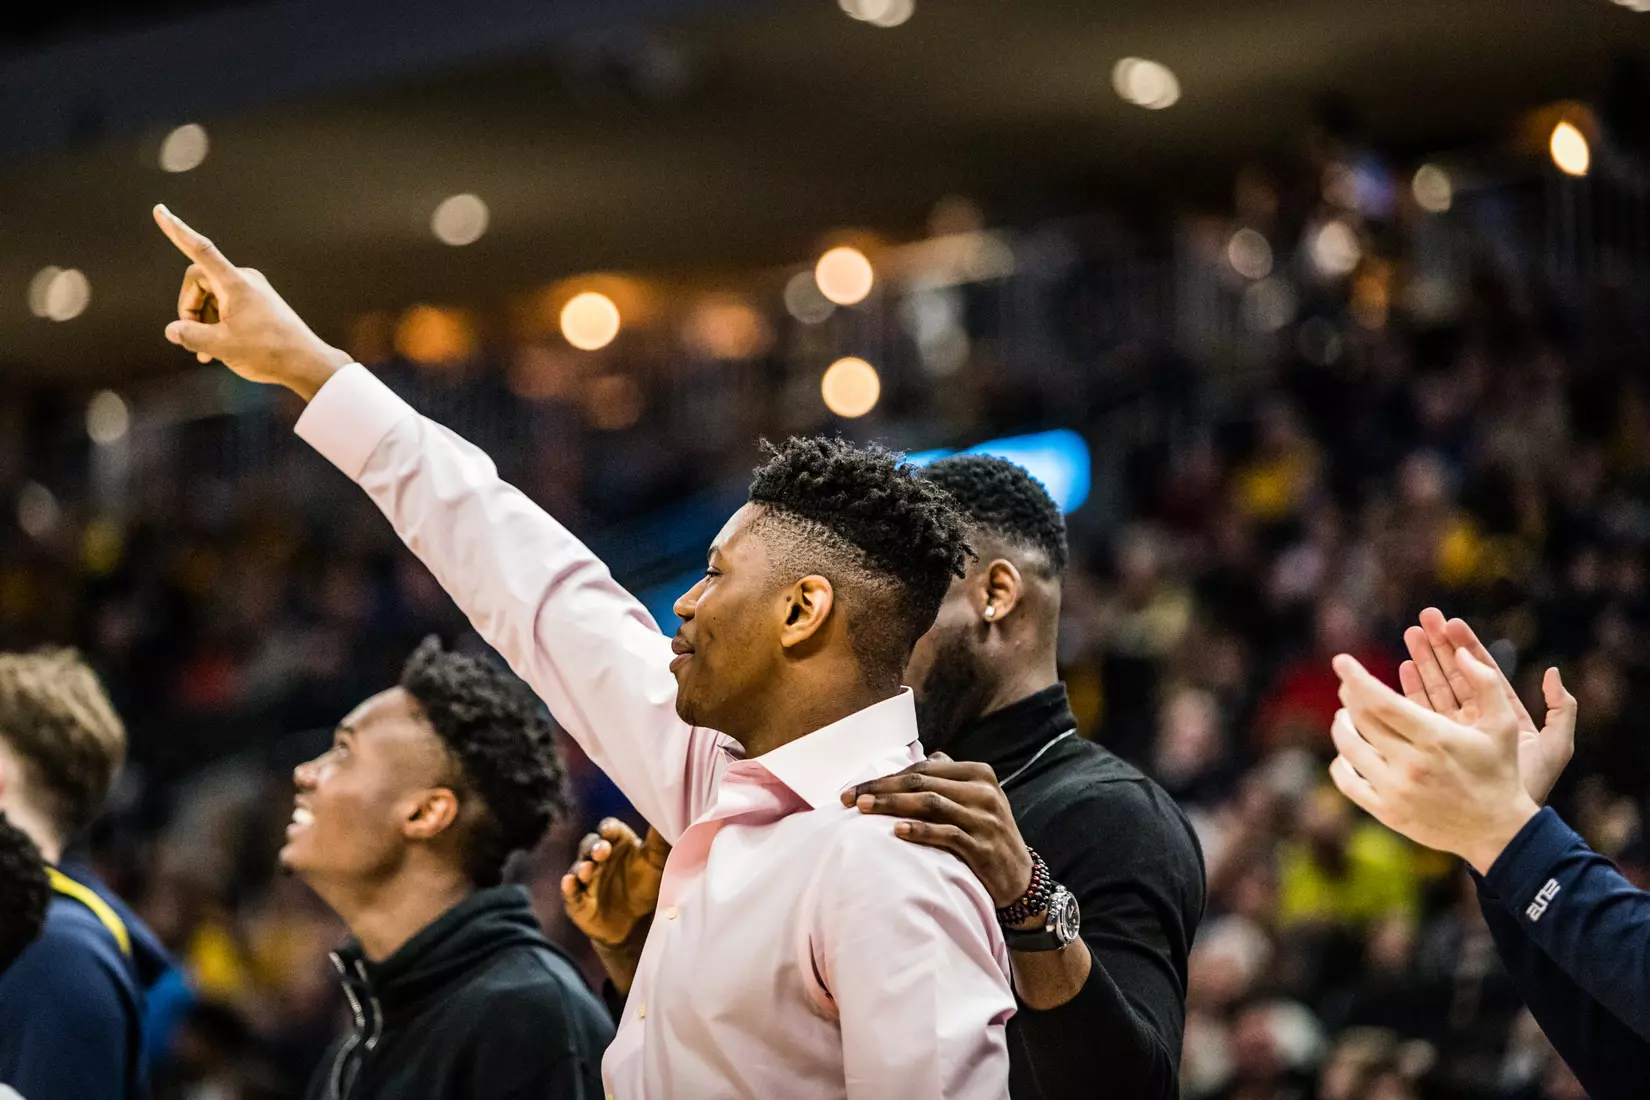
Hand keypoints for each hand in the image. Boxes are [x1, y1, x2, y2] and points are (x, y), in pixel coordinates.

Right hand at [151, 205, 350, 398]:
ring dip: (203, 322)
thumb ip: (191, 336)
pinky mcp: (259, 304)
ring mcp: (253, 291)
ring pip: (212, 298)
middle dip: (190, 309)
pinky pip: (227, 307)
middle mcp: (244, 280)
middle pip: (199, 283)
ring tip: (207, 353)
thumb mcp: (221, 347)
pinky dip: (217, 325)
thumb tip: (173, 330)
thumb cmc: (268, 353)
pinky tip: (215, 352)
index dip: (177, 230)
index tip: (159, 210)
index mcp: (235, 283)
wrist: (308, 364)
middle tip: (192, 338)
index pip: (200, 249)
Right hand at [560, 819, 669, 947]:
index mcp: (618, 843)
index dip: (608, 829)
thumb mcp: (658, 863)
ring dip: (582, 867)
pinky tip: (569, 883)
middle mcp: (599, 858)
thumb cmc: (646, 885)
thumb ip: (661, 841)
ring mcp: (587, 879)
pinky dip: (568, 888)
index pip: (610, 829)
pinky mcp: (578, 901)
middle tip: (602, 850)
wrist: (635, 923)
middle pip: (591, 845)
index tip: (609, 831)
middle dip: (594, 847)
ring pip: (579, 868)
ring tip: (588, 869)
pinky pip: (570, 893)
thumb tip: (675, 815)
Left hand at [841, 752, 1034, 914]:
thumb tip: (924, 756)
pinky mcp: (983, 847)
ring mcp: (985, 819)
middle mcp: (983, 792)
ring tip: (862, 810)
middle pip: (922, 782)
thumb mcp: (977, 800)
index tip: (855, 788)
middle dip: (881, 789)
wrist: (1021, 879)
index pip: (924, 769)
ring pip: (930, 803)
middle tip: (848, 798)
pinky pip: (946, 834)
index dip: (887, 776)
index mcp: (979, 773)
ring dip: (891, 805)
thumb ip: (951, 778)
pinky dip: (920, 831)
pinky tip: (896, 831)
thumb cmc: (988, 836)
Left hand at [1329, 649, 1540, 874]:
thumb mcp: (1504, 724)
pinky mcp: (1386, 811)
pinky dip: (1340, 761)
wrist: (1497, 831)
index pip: (1381, 702)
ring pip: (1349, 748)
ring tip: (1345, 713)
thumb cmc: (1500, 771)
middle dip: (1350, 695)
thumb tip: (1460, 651)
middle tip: (1349, 683)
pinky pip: (1347, 781)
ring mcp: (1395, 790)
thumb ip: (1486, 682)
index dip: (1357, 678)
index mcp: (1436, 738)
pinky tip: (1348, 749)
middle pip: (1362, 720)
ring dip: (1341, 725)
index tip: (1341, 660)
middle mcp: (1411, 764)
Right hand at [1398, 607, 1575, 803]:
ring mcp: (1449, 730)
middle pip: (1453, 673)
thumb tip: (1553, 674)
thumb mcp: (1555, 746)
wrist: (1501, 822)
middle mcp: (1472, 718)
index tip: (1453, 623)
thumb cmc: (1529, 784)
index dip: (1468, 646)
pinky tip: (1402, 670)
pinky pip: (1418, 711)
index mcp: (1500, 713)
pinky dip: (1410, 690)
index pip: (1482, 671)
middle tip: (1424, 618)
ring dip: (1421, 660)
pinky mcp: (1431, 744)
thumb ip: (1562, 710)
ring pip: (1432, 688)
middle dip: (1438, 644)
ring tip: (1410, 635)